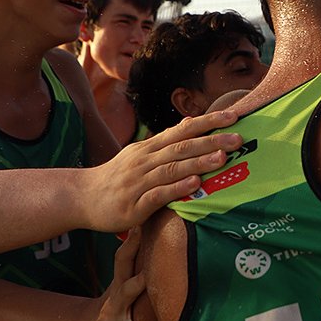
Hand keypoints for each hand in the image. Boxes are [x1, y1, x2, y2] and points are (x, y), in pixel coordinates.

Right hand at [87, 229, 165, 320]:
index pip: (126, 252)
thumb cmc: (115, 302)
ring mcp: (115, 311)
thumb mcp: (122, 283)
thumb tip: (155, 240)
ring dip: (136, 286)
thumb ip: (137, 266)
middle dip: (132, 248)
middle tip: (142, 231)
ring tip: (147, 279)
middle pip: (122, 265)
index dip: (133, 234)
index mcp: (121, 278)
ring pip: (125, 294)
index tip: (143, 214)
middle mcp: (117, 290)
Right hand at [91, 109, 242, 231]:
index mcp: (150, 148)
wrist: (81, 197)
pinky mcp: (135, 204)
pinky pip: (158, 194)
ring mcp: (139, 181)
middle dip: (211, 141)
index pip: (183, 130)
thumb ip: (165, 142)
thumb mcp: (140, 155)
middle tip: (238, 138)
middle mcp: (145, 160)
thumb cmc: (118, 177)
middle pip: (182, 147)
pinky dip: (177, 187)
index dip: (208, 122)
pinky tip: (195, 184)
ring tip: (222, 157)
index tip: (233, 116)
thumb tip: (190, 122)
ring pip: (172, 168)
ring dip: (198, 162)